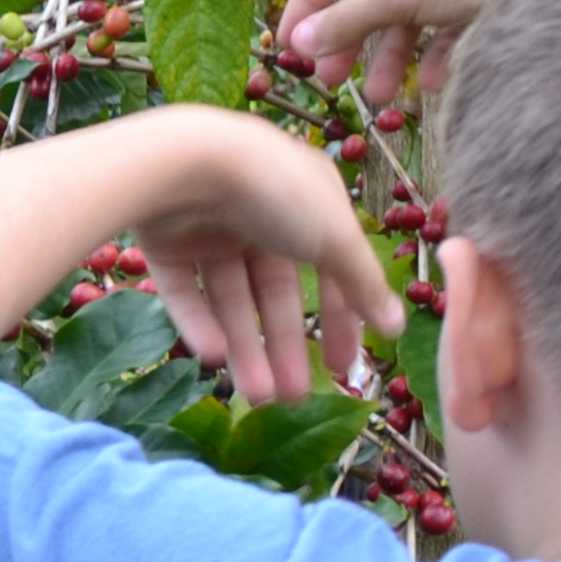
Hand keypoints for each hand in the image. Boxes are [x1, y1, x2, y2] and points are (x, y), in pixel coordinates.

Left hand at [122, 109, 406, 401]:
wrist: (185, 163)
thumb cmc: (276, 192)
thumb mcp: (335, 237)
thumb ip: (363, 283)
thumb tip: (396, 325)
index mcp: (307, 200)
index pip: (329, 268)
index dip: (339, 318)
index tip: (344, 367)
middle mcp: (259, 212)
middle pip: (275, 292)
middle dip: (285, 346)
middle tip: (290, 398)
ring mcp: (209, 227)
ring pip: (230, 299)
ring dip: (245, 348)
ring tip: (257, 397)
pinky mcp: (164, 243)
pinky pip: (185, 292)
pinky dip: (199, 324)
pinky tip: (214, 358)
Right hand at [279, 0, 556, 110]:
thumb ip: (346, 20)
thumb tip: (298, 45)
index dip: (307, 3)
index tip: (290, 48)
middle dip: (351, 38)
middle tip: (332, 81)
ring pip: (407, 9)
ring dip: (391, 55)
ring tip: (384, 98)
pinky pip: (446, 20)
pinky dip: (435, 52)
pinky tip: (435, 82)